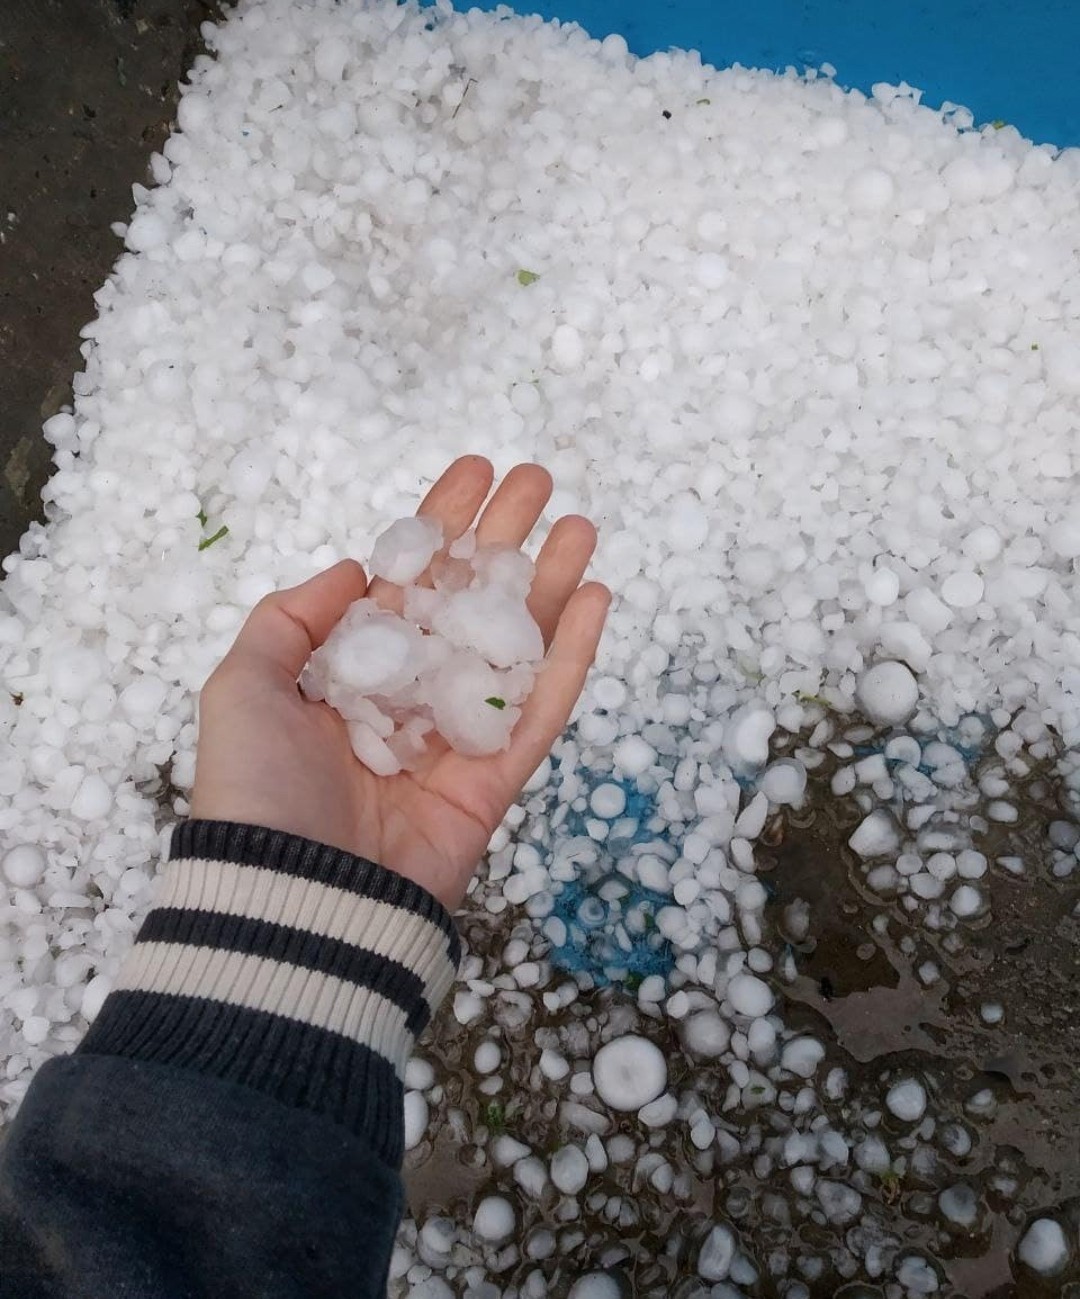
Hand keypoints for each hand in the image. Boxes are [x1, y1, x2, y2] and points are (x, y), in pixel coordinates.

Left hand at [190, 457, 609, 910]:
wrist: (294, 896)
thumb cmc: (259, 788)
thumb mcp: (243, 685)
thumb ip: (291, 619)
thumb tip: (356, 571)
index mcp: (352, 670)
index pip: (408, 581)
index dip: (443, 524)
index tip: (476, 471)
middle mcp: (409, 695)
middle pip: (468, 600)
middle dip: (503, 538)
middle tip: (539, 480)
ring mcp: (457, 736)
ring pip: (515, 644)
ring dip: (549, 582)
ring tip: (580, 524)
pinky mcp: (497, 778)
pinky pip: (543, 707)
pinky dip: (572, 655)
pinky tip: (594, 597)